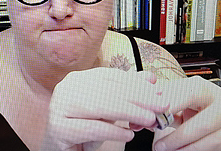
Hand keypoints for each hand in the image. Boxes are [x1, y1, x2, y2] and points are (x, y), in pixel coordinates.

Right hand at [42, 67, 169, 150]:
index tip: (158, 93)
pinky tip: (128, 135)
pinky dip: (113, 131)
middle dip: (139, 98)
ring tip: (149, 120)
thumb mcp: (108, 110)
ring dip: (130, 112)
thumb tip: (150, 78)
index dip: (137, 84)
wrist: (61, 150)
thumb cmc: (84, 128)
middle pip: (108, 90)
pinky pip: (91, 128)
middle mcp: (66, 89)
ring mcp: (59, 108)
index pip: (111, 77)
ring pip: (100, 106)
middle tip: (161, 106)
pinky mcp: (58, 128)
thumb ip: (126, 93)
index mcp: (77, 79)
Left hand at [154, 76, 220, 150]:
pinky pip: (209, 144)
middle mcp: (215, 97)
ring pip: (200, 126)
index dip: (163, 95)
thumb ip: (167, 108)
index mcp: (200, 87)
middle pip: (192, 96)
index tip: (148, 106)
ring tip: (162, 147)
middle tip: (153, 125)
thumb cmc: (206, 116)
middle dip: (170, 111)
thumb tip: (141, 114)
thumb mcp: (187, 109)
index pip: (179, 85)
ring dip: (178, 139)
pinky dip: (191, 149)